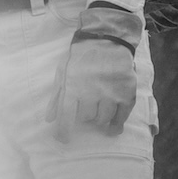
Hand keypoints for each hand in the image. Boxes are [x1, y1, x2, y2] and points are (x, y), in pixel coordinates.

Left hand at [46, 6, 142, 142]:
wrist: (107, 38)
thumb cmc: (81, 57)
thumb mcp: (64, 72)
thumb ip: (57, 96)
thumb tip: (49, 119)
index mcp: (73, 86)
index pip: (66, 116)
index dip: (63, 132)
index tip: (63, 140)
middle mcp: (92, 91)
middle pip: (86, 118)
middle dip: (84, 116)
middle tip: (86, 107)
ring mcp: (111, 93)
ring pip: (103, 119)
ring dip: (99, 118)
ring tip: (98, 109)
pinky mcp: (127, 92)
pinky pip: (121, 117)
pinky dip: (116, 124)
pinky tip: (113, 127)